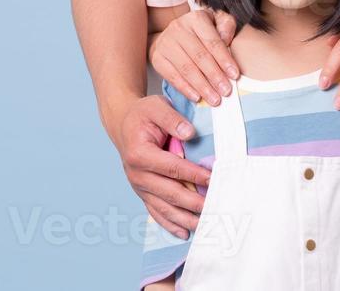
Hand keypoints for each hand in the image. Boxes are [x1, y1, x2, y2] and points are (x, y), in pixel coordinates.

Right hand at [116, 95, 211, 238]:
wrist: (123, 124)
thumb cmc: (142, 115)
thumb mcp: (156, 106)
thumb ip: (172, 118)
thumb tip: (189, 133)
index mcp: (139, 154)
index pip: (172, 168)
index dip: (194, 175)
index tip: (214, 179)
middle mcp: (136, 174)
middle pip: (170, 193)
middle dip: (194, 203)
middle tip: (216, 208)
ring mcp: (138, 187)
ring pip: (164, 208)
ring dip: (185, 219)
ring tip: (206, 225)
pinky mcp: (142, 193)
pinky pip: (156, 212)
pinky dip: (170, 224)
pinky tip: (184, 233)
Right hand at [148, 7, 238, 105]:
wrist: (174, 34)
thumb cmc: (201, 31)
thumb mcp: (217, 21)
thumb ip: (226, 26)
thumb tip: (226, 39)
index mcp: (196, 19)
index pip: (212, 41)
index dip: (224, 59)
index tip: (235, 75)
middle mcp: (178, 28)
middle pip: (199, 56)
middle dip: (214, 76)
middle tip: (226, 91)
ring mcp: (165, 43)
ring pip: (186, 68)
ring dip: (202, 86)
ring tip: (214, 99)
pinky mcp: (157, 58)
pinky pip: (172, 76)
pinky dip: (185, 88)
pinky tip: (197, 97)